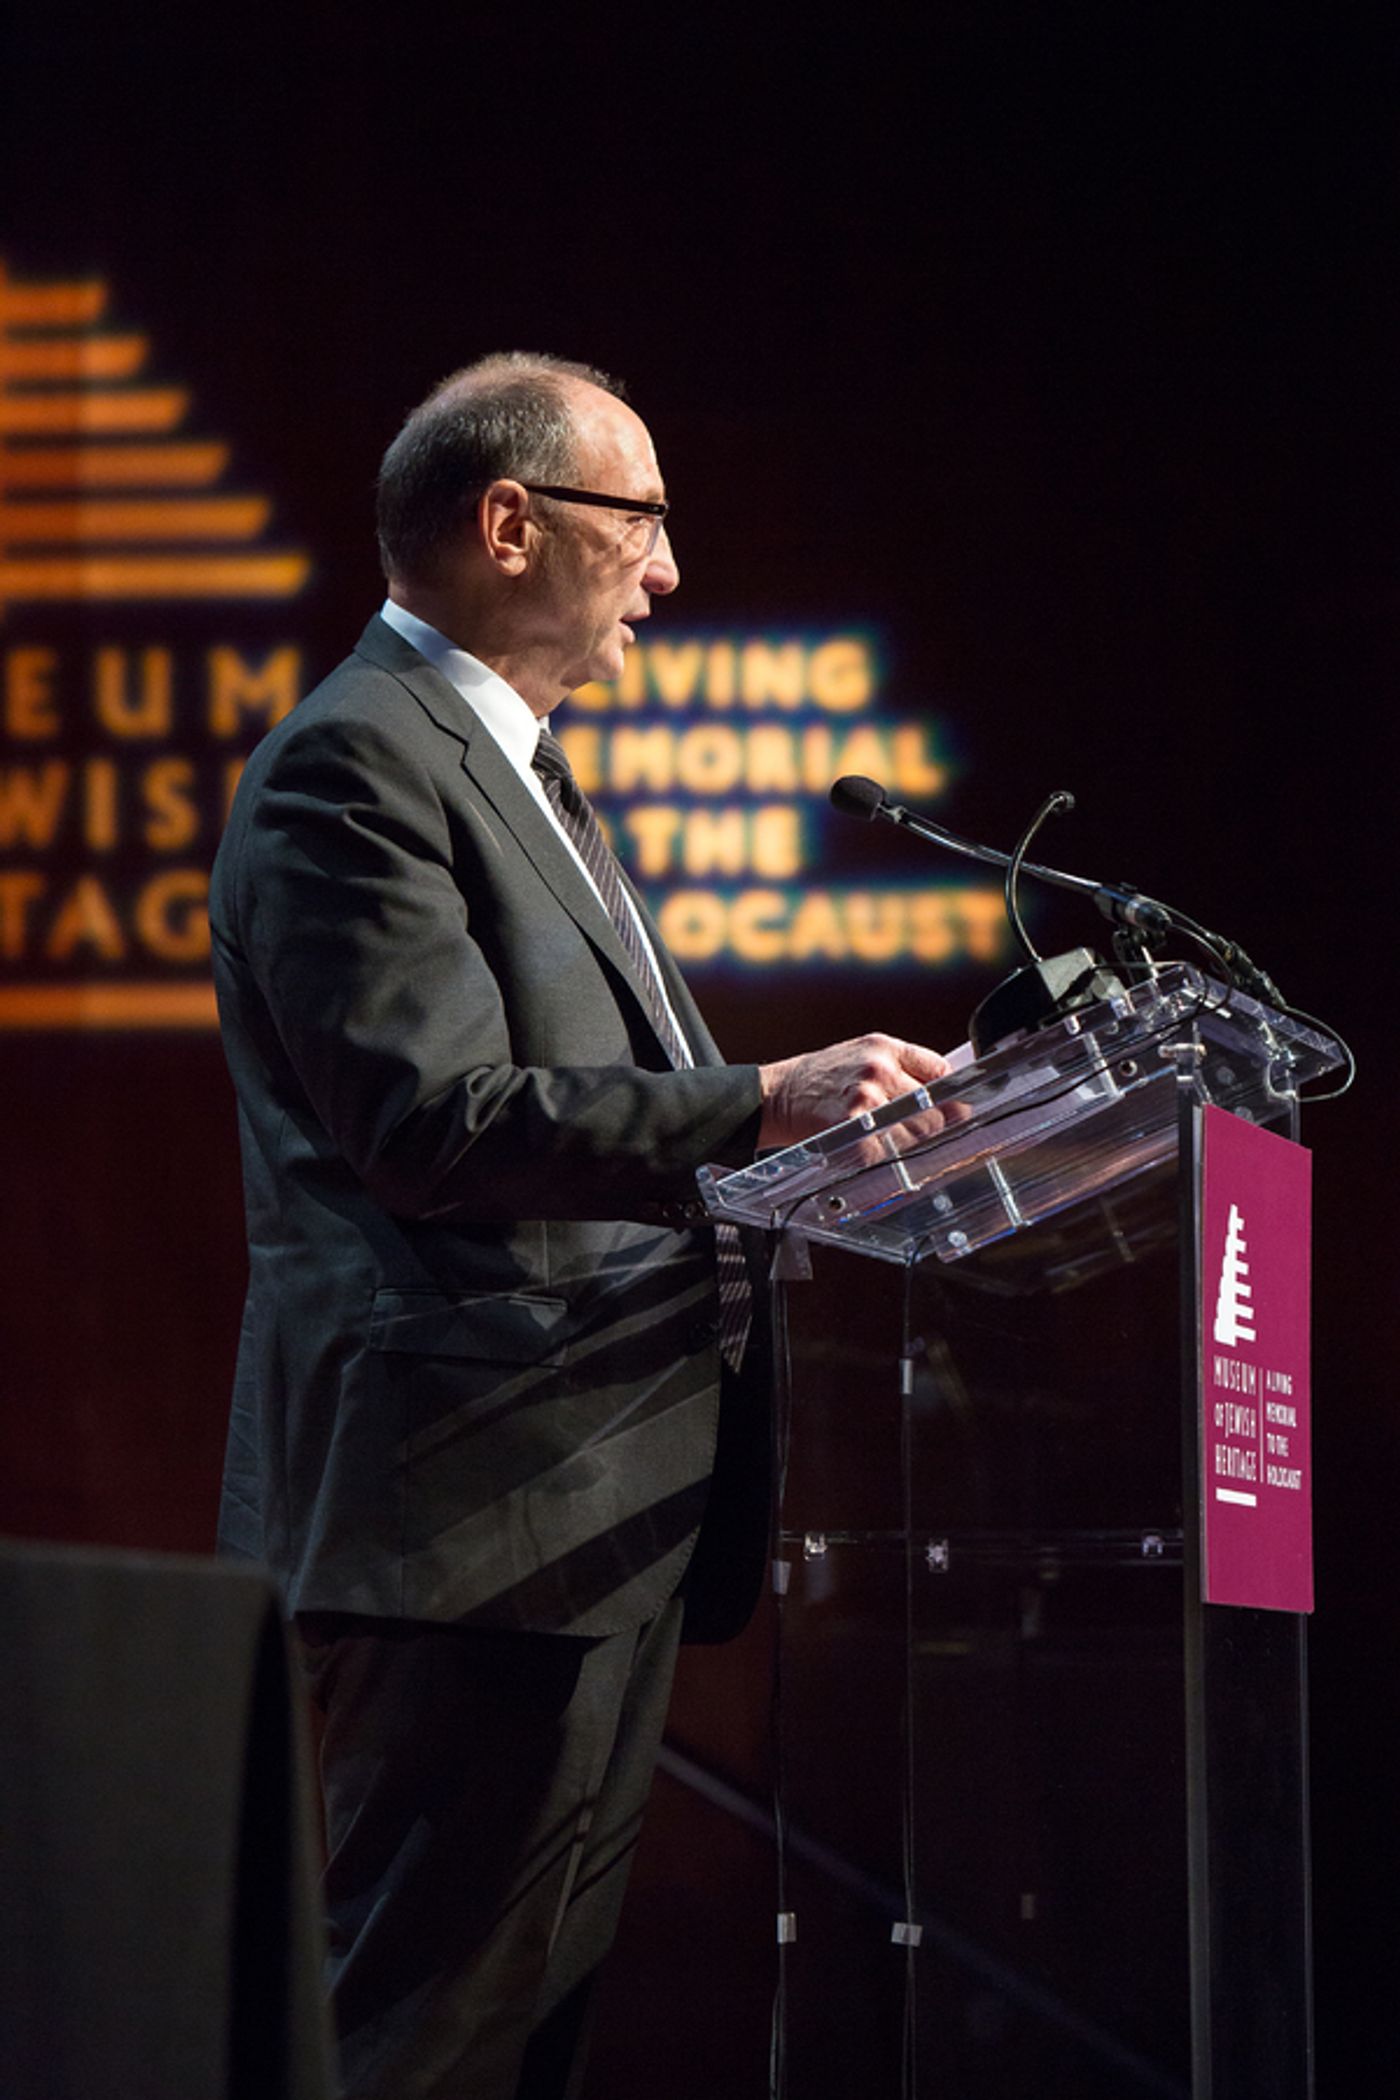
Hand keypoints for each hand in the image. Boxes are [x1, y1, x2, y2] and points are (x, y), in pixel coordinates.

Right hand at [757, 1033, 953, 1148]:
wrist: (776, 1095)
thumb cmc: (820, 1077)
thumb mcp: (860, 1054)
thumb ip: (901, 1066)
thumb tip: (944, 1090)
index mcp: (884, 1048)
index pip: (941, 1071)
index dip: (951, 1092)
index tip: (954, 1105)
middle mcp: (879, 1071)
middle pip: (936, 1106)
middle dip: (936, 1121)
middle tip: (925, 1128)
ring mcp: (867, 1102)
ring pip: (919, 1132)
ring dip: (912, 1139)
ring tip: (890, 1134)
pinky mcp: (855, 1131)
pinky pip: (890, 1151)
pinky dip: (885, 1153)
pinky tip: (870, 1144)